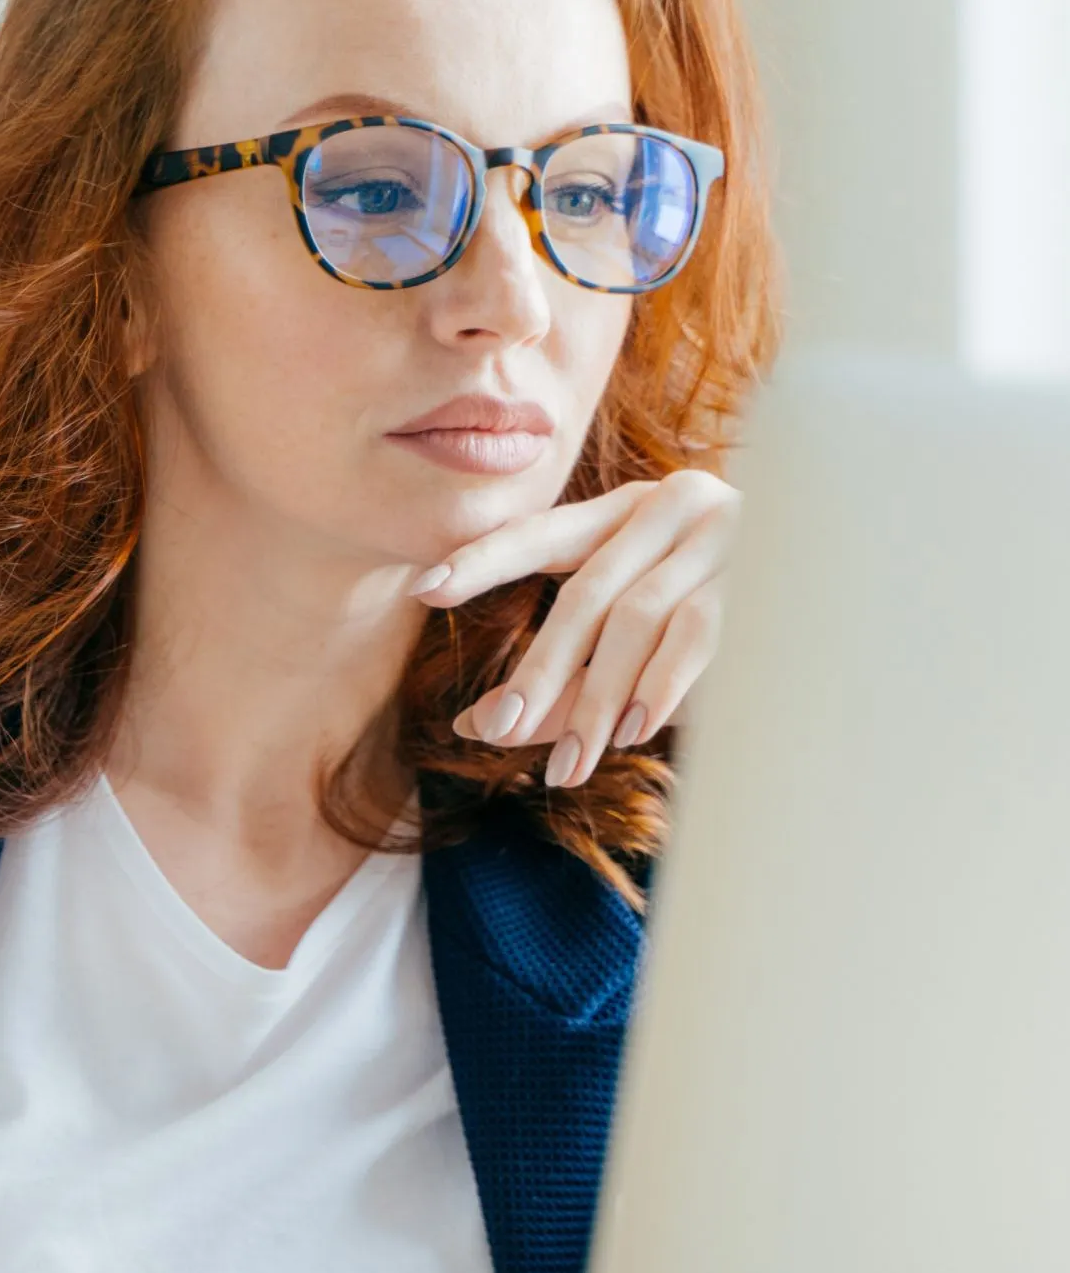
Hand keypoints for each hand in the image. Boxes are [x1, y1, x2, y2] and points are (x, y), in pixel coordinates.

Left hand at [406, 469, 738, 787]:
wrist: (849, 570)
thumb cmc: (722, 613)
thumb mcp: (633, 633)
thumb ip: (564, 672)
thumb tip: (478, 727)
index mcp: (626, 509)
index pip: (541, 532)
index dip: (481, 560)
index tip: (422, 589)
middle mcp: (671, 508)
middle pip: (586, 595)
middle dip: (541, 670)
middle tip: (499, 731)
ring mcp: (723, 540)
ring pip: (636, 621)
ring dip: (598, 698)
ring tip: (569, 763)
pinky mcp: (767, 580)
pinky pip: (699, 633)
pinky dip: (662, 684)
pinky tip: (635, 730)